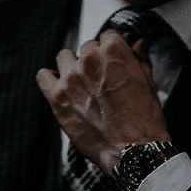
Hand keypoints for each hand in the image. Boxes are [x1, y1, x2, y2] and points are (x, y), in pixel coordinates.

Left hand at [36, 30, 170, 172]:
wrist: (134, 152)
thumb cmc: (144, 121)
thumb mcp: (148, 84)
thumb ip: (139, 59)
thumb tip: (137, 45)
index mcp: (113, 51)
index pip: (106, 38)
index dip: (111, 54)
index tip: (112, 67)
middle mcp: (89, 60)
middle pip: (86, 49)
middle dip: (93, 64)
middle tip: (101, 85)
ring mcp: (71, 79)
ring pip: (64, 58)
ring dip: (72, 68)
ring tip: (82, 87)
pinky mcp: (57, 99)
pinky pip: (43, 77)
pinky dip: (50, 80)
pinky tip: (61, 90)